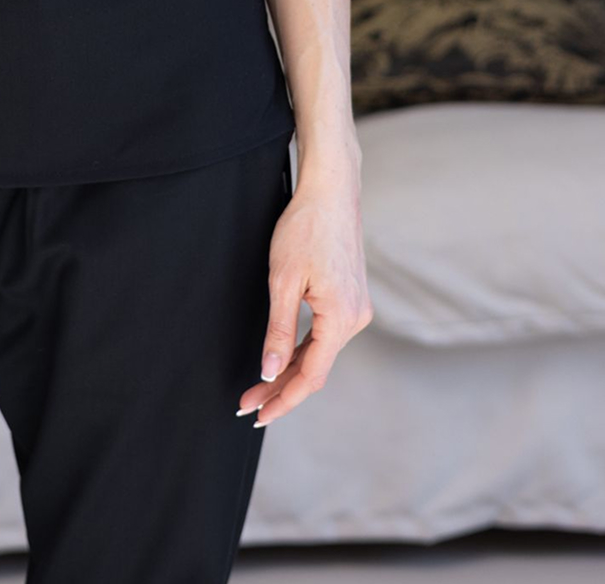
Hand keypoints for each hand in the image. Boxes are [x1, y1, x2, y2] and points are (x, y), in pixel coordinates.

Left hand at [236, 151, 373, 426]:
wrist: (331, 191)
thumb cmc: (305, 228)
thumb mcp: (283, 281)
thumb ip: (279, 331)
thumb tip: (270, 372)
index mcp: (342, 319)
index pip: (311, 376)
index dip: (283, 399)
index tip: (257, 414)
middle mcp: (356, 319)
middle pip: (316, 368)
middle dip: (281, 388)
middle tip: (248, 403)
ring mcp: (357, 309)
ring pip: (320, 352)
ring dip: (291, 370)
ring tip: (259, 387)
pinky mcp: (351, 298)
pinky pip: (326, 334)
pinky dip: (303, 349)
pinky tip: (283, 358)